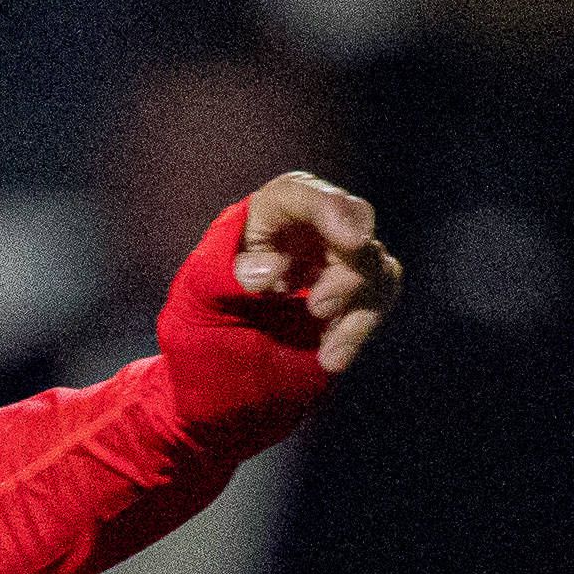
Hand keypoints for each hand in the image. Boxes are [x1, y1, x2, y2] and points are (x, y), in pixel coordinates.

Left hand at [161, 173, 401, 442]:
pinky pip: (377, 298)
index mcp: (265, 216)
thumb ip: (220, 275)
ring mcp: (334, 261)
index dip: (330, 210)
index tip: (351, 241)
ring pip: (373, 265)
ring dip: (356, 308)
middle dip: (346, 270)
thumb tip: (270, 267)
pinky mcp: (354, 296)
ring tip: (327, 355)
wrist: (220, 378)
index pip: (299, 195)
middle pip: (351, 228)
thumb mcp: (196, 299)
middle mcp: (306, 230)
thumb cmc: (203, 326)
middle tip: (319, 309)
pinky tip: (332, 358)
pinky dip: (360, 328)